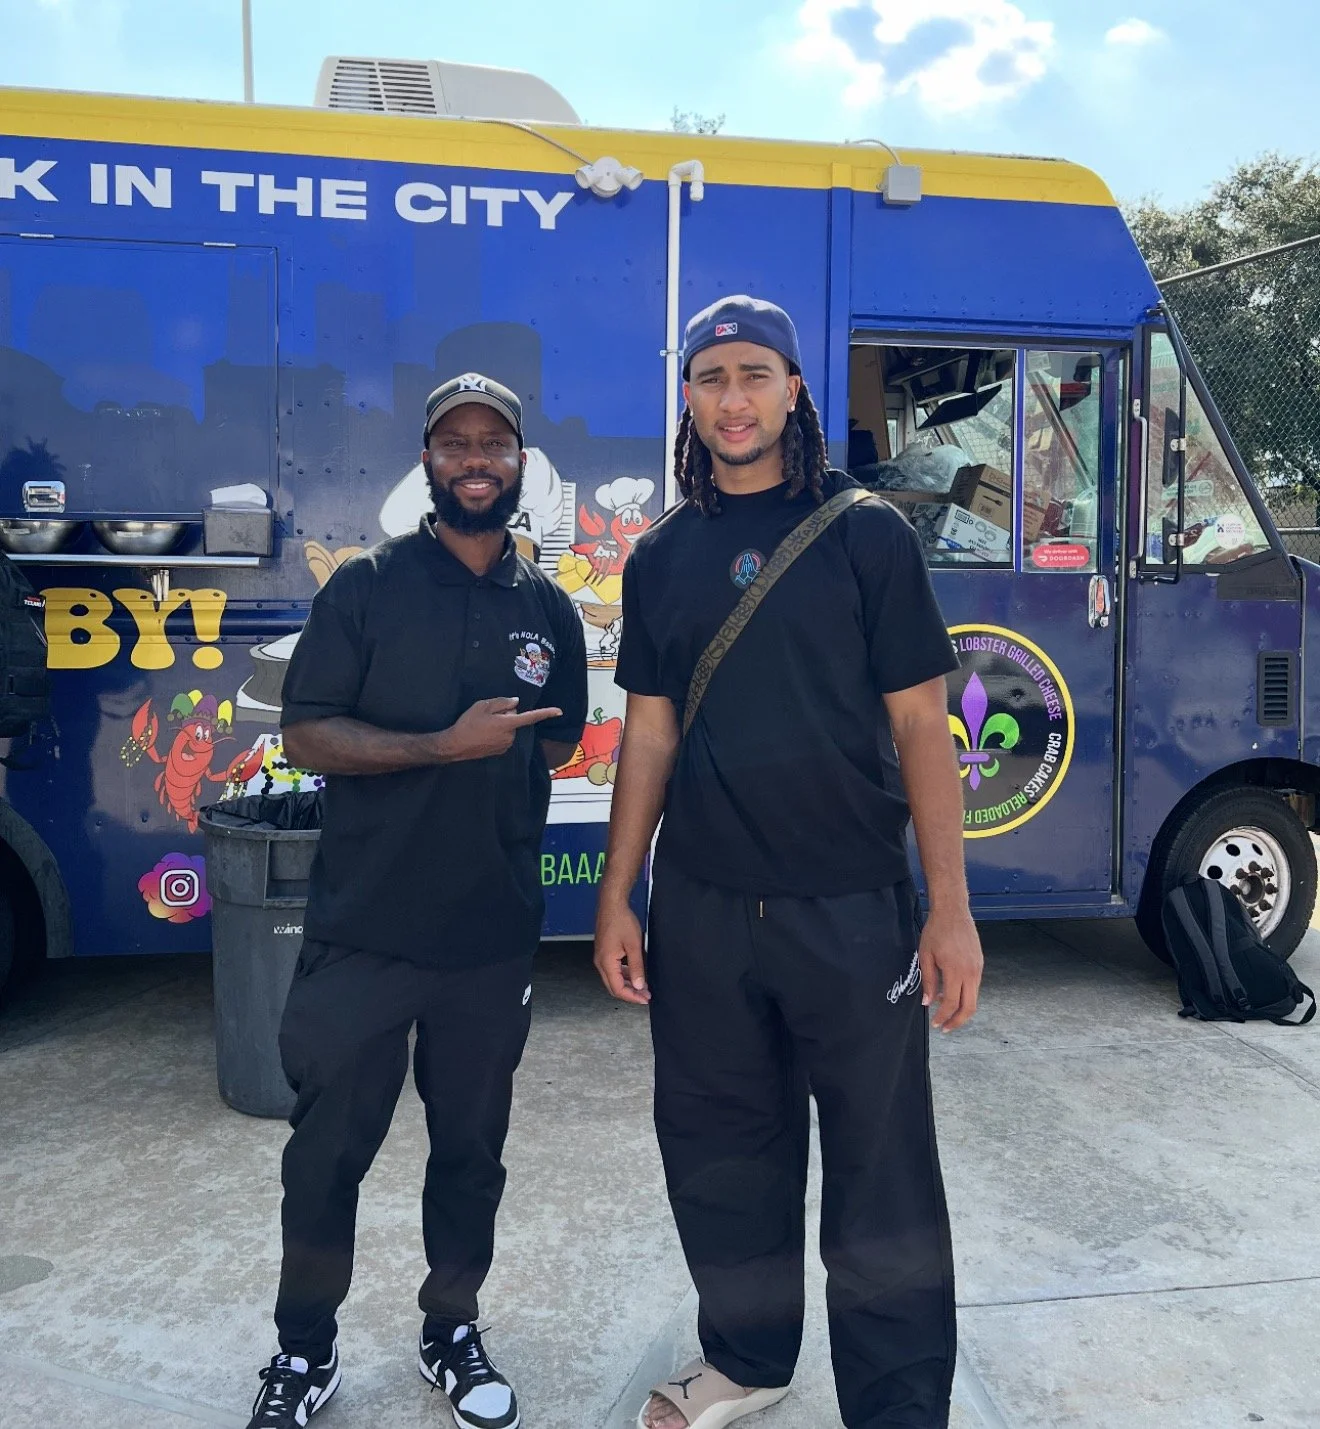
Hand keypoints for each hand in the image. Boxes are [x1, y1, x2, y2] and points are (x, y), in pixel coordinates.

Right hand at [441, 697, 562, 761]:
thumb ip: (501, 703)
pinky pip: (504, 737)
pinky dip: (497, 734)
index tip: (559, 711)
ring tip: (483, 726)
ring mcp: (506, 745)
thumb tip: (515, 703)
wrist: (455, 745)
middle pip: (514, 719)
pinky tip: (484, 734)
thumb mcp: (482, 706)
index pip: (530, 717)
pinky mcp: (500, 751)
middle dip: (506, 716)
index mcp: (508, 724)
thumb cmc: (468, 724)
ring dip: (501, 725)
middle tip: (488, 716)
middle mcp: (510, 736)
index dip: (546, 713)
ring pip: (509, 729)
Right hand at [594, 898, 650, 1004]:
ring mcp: (601, 957)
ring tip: (643, 986)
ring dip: (628, 984)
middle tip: (645, 996)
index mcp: (606, 963)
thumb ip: (637, 967)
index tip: (645, 999)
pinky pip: (613, 969)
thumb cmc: (621, 920)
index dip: (632, 997)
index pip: (618, 989)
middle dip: (630, 993)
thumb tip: (639, 985)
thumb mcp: (634, 945)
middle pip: (613, 987)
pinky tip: (635, 973)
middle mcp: (600, 962)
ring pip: (613, 978)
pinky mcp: (604, 952)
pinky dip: (624, 974)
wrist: (611, 904)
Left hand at [919, 908, 982, 1031]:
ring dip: (961, 1009)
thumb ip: (928, 981)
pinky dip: (964, 996)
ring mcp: (978, 968)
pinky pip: (974, 987)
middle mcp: (971, 972)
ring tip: (945, 1012)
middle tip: (944, 1028)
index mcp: (955, 971)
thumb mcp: (925, 956)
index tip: (934, 1024)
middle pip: (969, 1007)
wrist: (953, 911)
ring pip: (973, 998)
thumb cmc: (936, 931)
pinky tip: (950, 994)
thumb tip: (927, 1003)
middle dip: (957, 1021)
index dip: (942, 1017)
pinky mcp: (980, 964)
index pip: (950, 1003)